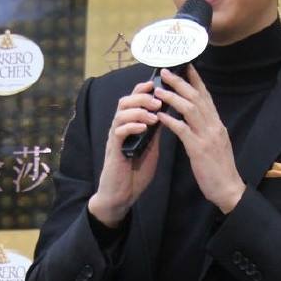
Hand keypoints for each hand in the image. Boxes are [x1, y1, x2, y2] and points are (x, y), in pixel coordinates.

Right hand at [89, 78, 165, 221]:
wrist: (122, 196)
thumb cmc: (135, 173)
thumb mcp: (150, 149)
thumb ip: (155, 133)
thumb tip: (167, 115)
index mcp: (130, 126)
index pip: (134, 100)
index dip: (144, 89)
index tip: (158, 84)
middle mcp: (120, 128)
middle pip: (126, 101)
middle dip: (142, 97)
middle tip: (158, 101)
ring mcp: (115, 138)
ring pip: (121, 113)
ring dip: (139, 111)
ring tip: (154, 115)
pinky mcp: (113, 150)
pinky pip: (119, 131)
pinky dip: (132, 126)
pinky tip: (144, 128)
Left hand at [152, 63, 245, 212]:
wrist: (229, 189)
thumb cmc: (220, 169)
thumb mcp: (216, 144)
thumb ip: (206, 130)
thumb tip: (196, 119)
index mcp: (217, 124)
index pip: (206, 96)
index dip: (195, 80)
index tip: (185, 66)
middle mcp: (214, 126)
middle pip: (196, 97)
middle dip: (180, 82)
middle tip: (165, 72)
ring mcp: (207, 137)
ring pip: (190, 109)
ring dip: (173, 98)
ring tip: (158, 91)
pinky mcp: (199, 150)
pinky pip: (183, 131)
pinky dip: (171, 121)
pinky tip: (160, 117)